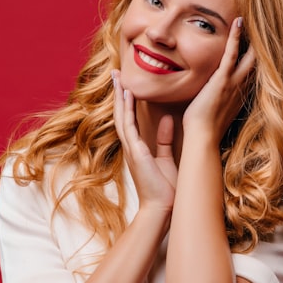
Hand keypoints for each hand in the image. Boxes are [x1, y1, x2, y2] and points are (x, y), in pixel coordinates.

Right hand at [112, 70, 177, 212]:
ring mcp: (131, 149)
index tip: (125, 84)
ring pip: (122, 117)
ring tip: (118, 78)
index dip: (127, 101)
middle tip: (115, 74)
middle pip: (121, 114)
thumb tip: (167, 120)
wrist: (163, 208)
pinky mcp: (136, 153)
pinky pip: (129, 127)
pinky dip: (127, 111)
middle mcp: (131, 147)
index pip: (129, 119)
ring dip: (120, 97)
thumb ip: (164, 140)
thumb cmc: (166, 189)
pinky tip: (128, 96)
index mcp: (138, 148)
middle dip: (119, 93)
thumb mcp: (166, 159)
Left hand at [182, 17, 255, 140]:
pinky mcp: (222, 79)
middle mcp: (241, 87)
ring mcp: (233, 82)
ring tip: (255, 19)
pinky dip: (235, 37)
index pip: (252, 72)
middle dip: (263, 45)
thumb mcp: (215, 113)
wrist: (202, 137)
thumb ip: (218, 102)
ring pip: (249, 55)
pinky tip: (239, 22)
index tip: (261, 46)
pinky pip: (232, 54)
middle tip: (267, 28)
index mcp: (240, 95)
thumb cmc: (204, 129)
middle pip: (258, 61)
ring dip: (253, 37)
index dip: (258, 58)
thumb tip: (212, 99)